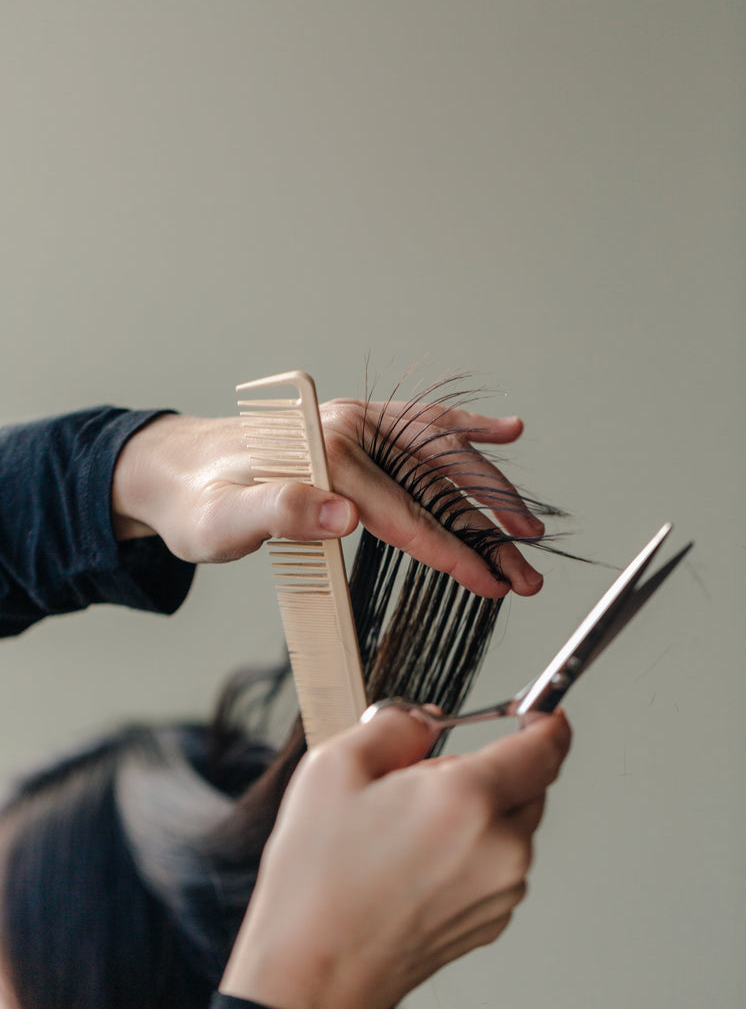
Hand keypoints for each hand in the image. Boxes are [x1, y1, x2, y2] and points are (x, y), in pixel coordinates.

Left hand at [111, 399, 543, 597]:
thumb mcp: (222, 523)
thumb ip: (281, 513)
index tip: (491, 583)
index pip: (403, 513)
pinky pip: (421, 429)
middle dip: (486, 534)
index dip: (452, 552)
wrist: (175, 472)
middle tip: (525, 576)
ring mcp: (355, 425)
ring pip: (440, 459)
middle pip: (435, 486)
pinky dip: (464, 432)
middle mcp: (347, 429)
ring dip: (489, 495)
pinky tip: (505, 432)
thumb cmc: (197, 504)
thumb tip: (347, 516)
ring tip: (528, 532)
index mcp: (322, 453)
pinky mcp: (356, 430)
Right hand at [220, 706, 570, 1008]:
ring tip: (409, 831)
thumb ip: (395, 725)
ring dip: (481, 813)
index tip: (543, 711)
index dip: (547, 721)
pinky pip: (499, 865)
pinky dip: (473, 852)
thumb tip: (427, 720)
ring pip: (512, 826)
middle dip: (492, 768)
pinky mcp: (492, 921)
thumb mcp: (335, 767)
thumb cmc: (319, 879)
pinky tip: (416, 864)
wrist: (314, 975)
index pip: (544, 748)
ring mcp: (502, 891)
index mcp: (467, 799)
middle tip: (426, 779)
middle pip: (530, 785)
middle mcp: (500, 847)